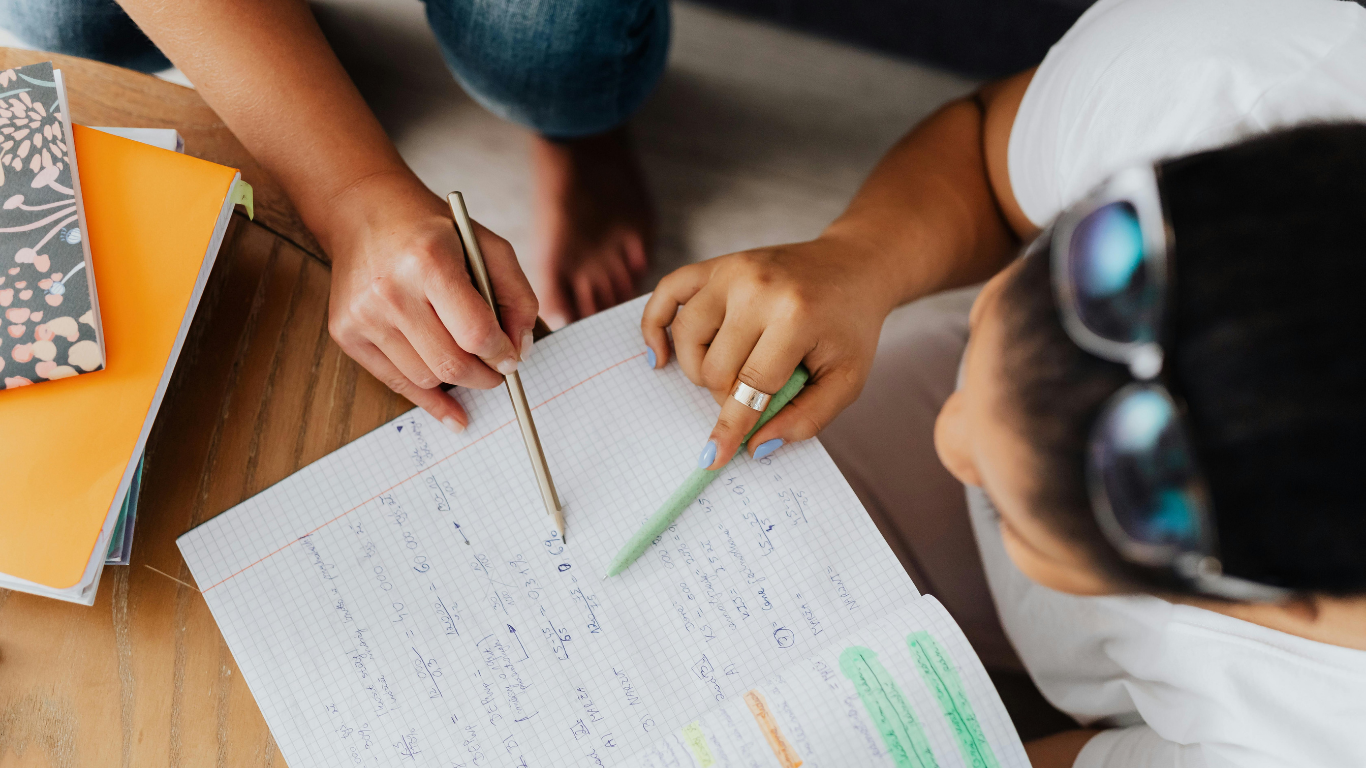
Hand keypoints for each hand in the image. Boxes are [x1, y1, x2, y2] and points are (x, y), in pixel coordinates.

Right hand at [322, 173, 538, 430]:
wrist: (365, 211)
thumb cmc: (433, 231)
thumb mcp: (488, 247)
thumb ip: (516, 296)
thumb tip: (520, 350)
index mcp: (430, 262)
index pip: (476, 333)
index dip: (502, 355)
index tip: (511, 359)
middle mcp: (391, 291)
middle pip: (451, 363)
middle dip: (485, 377)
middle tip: (497, 372)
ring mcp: (364, 315)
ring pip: (425, 377)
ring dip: (457, 381)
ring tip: (471, 366)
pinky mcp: (346, 333)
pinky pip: (395, 382)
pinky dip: (429, 399)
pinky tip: (452, 410)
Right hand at [641, 234, 895, 467]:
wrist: (853, 267)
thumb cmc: (848, 327)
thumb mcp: (847, 379)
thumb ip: (807, 418)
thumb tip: (756, 447)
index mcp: (794, 316)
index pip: (751, 386)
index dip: (731, 427)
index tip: (712, 458)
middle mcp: (756, 288)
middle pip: (713, 367)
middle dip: (729, 394)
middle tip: (758, 388)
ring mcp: (732, 271)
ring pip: (686, 337)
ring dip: (699, 368)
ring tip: (730, 370)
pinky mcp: (717, 264)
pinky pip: (667, 292)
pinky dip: (654, 325)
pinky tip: (661, 354)